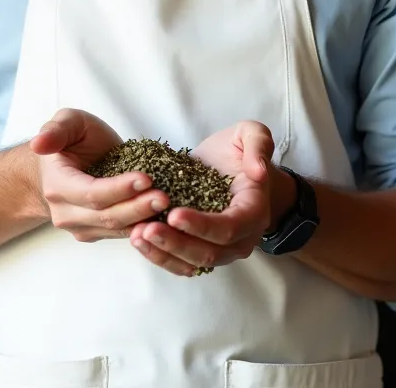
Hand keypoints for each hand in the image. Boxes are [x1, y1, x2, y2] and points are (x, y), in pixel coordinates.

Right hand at [30, 109, 169, 242]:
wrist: (62, 167)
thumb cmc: (69, 142)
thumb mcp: (66, 123)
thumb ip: (55, 130)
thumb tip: (39, 143)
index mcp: (58, 185)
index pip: (91, 193)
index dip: (119, 188)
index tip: (145, 178)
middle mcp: (66, 213)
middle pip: (106, 216)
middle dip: (137, 207)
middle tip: (165, 197)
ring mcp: (81, 227)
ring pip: (116, 229)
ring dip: (144, 220)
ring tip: (168, 208)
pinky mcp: (97, 233)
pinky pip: (122, 233)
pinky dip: (143, 228)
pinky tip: (164, 220)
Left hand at [128, 120, 278, 276]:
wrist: (233, 166)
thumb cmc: (240, 151)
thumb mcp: (251, 134)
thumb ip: (258, 146)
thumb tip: (257, 171)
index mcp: (254, 211)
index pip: (230, 228)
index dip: (202, 225)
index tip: (173, 214)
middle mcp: (242, 238)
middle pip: (209, 253)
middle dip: (176, 243)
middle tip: (147, 228)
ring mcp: (222, 248)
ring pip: (193, 262)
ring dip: (164, 253)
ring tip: (137, 236)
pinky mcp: (202, 248)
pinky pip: (182, 262)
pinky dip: (161, 256)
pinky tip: (139, 241)